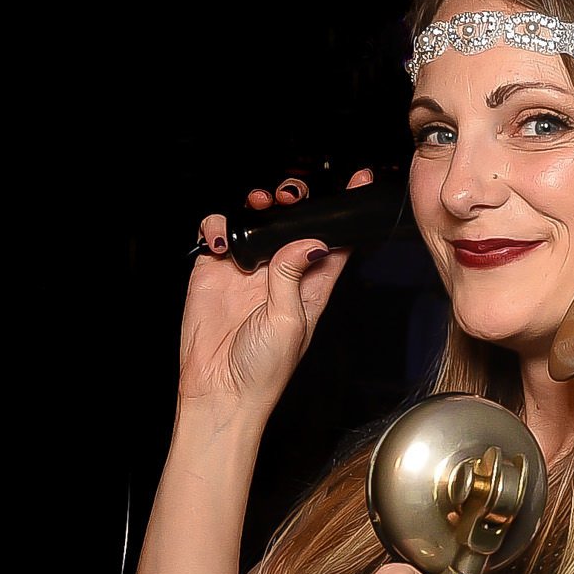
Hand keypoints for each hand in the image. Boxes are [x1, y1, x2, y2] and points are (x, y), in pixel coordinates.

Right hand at [179, 168, 375, 414]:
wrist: (219, 391)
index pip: (335, 241)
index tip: (358, 182)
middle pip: (294, 221)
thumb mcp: (289, 322)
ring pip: (256, 219)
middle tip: (291, 197)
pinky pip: (217, 233)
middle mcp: (281, 273)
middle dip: (296, 199)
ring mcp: (247, 269)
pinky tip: (223, 241)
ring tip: (261, 206)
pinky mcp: (215, 270)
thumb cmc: (263, 371)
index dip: (345, 211)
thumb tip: (308, 241)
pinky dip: (218, 226)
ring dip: (258, 204)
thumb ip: (294, 277)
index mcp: (312, 286)